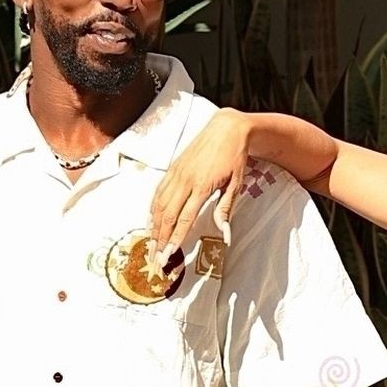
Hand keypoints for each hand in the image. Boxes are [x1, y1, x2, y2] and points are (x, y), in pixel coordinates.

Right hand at [150, 107, 252, 266]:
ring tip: (150, 244)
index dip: (175, 239)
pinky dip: (152, 208)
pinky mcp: (172, 168)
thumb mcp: (236, 184)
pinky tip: (150, 221)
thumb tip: (224, 236)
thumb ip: (225, 210)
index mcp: (201, 186)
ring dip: (153, 226)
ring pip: (159, 204)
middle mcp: (184, 180)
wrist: (226, 128)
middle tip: (155, 258)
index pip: (184, 219)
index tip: (168, 255)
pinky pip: (158, 192)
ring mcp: (176, 174)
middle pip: (168, 215)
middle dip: (160, 238)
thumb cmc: (234, 157)